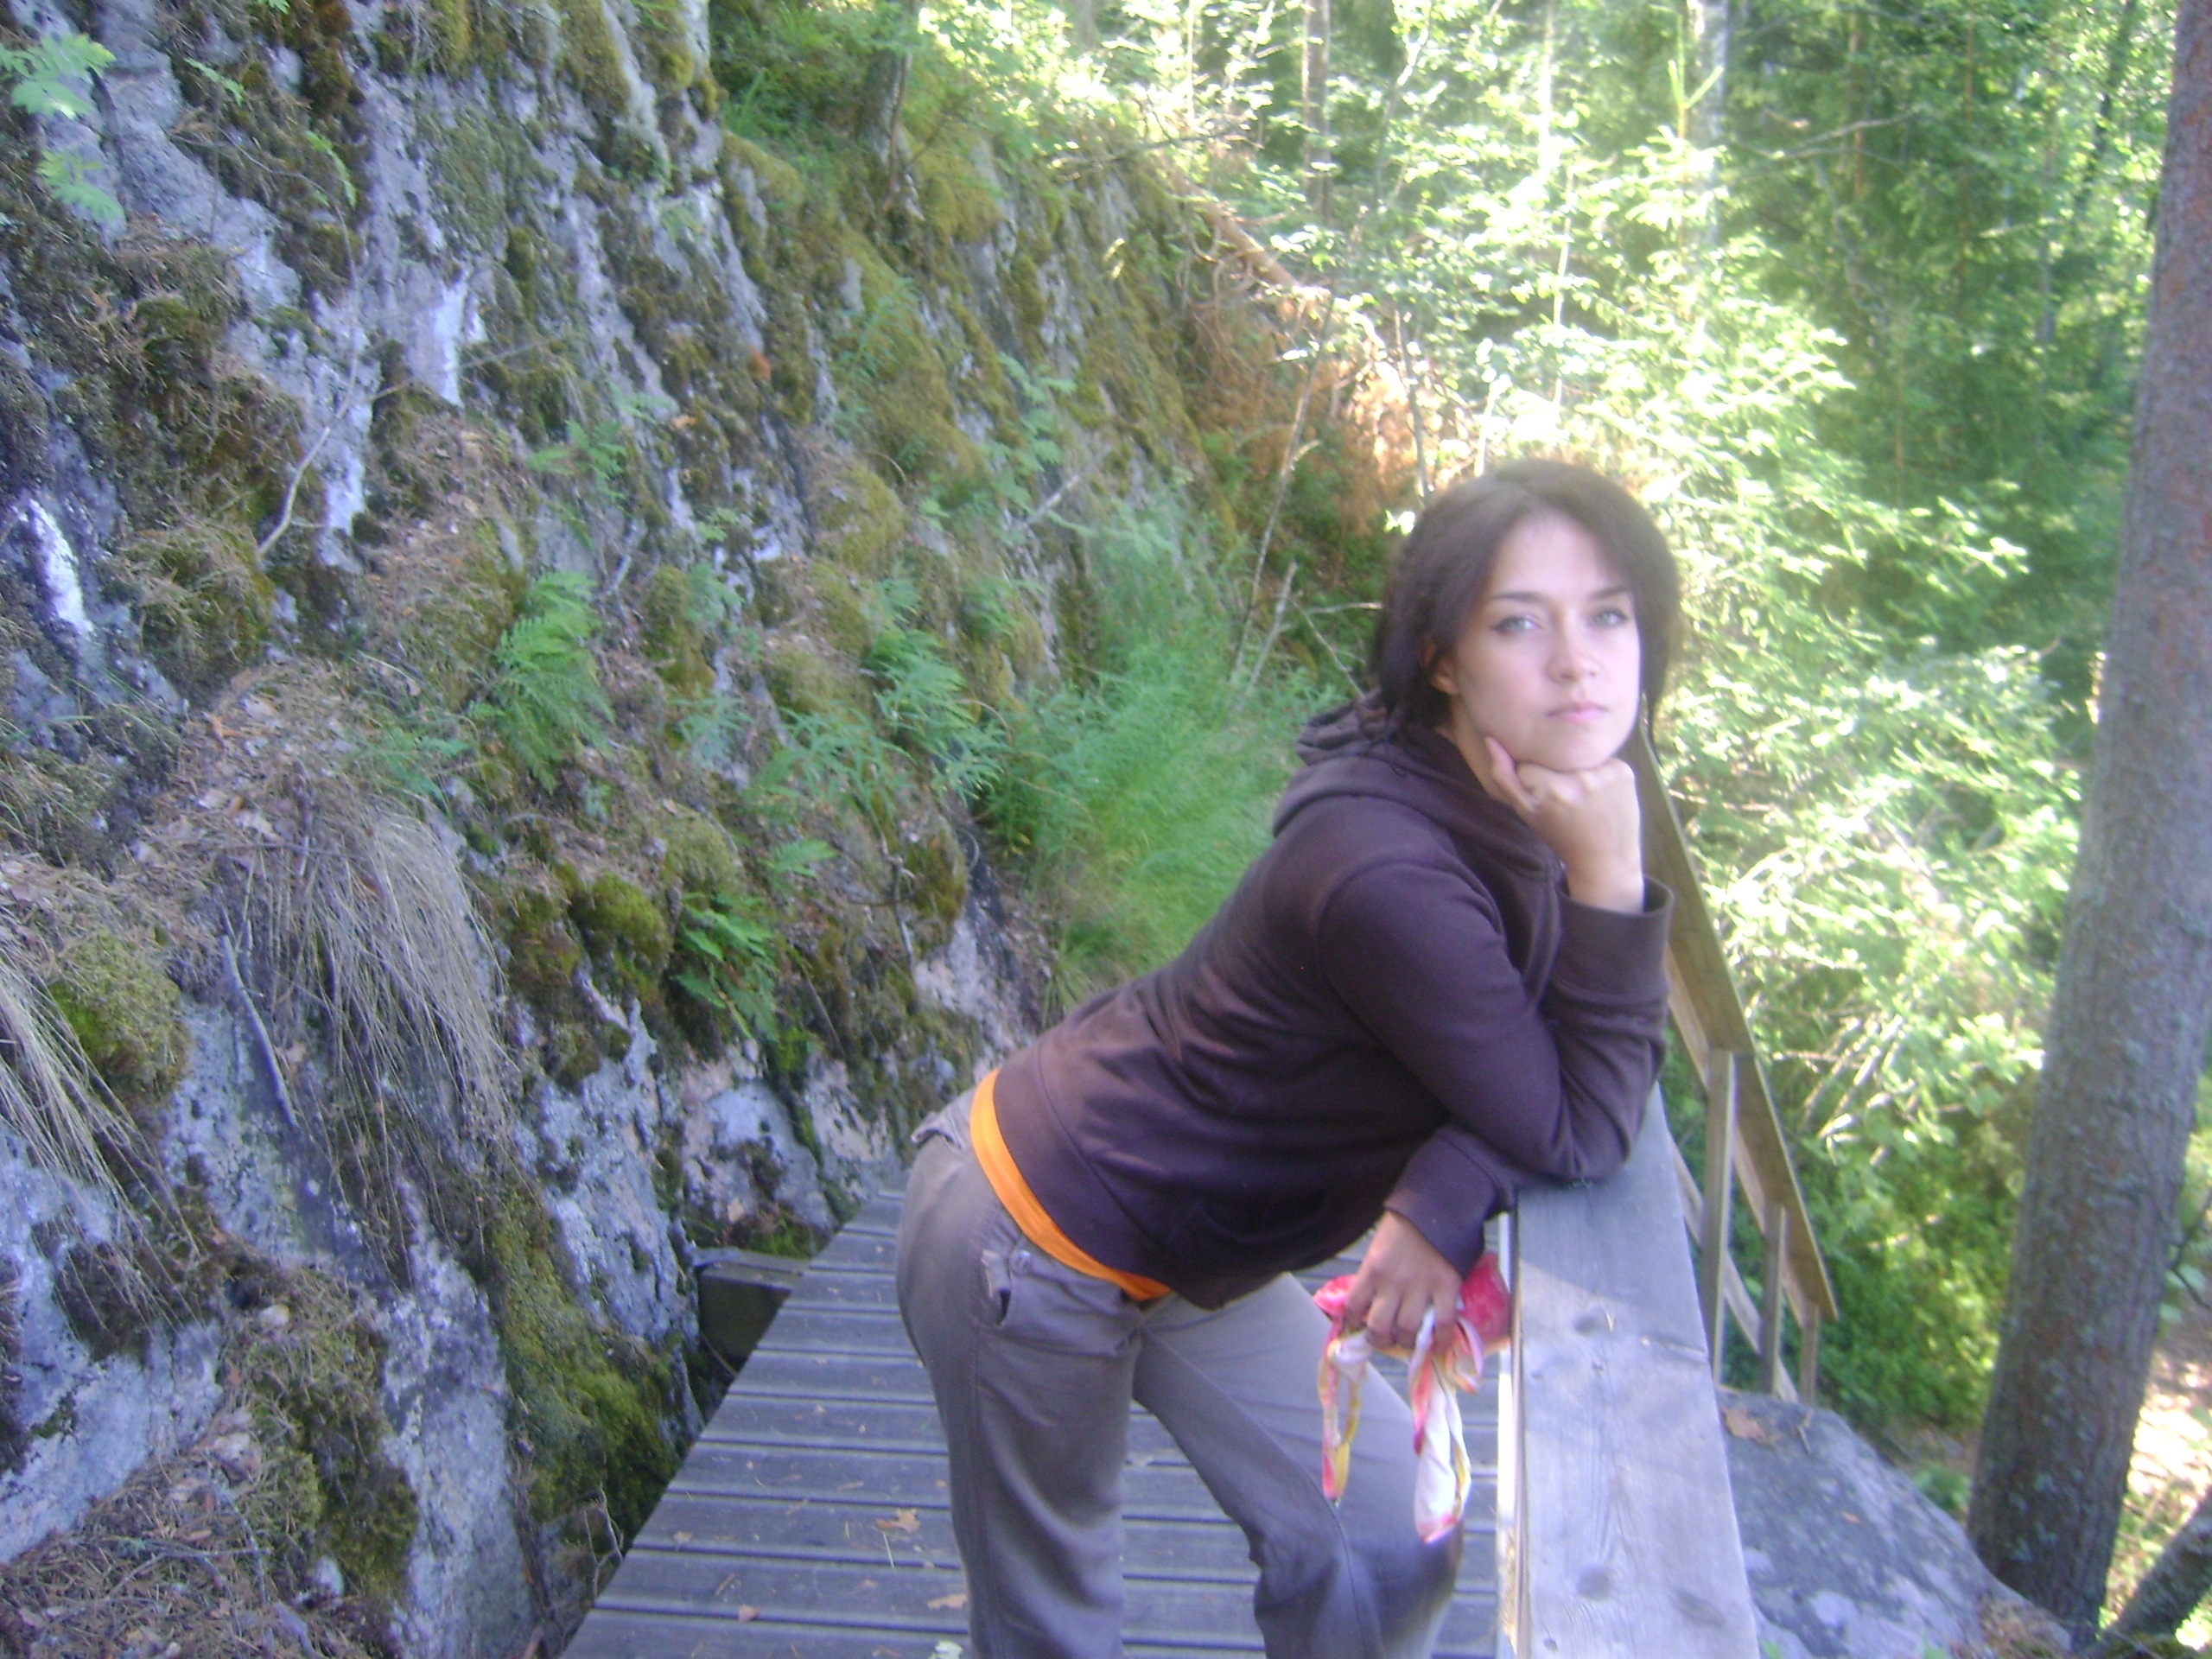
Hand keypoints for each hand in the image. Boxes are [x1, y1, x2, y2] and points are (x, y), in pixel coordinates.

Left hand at [1343, 1212, 1462, 1351]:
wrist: (1437, 1205)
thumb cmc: (1405, 1224)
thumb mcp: (1378, 1246)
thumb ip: (1374, 1273)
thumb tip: (1369, 1299)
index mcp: (1372, 1270)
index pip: (1353, 1306)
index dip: (1354, 1323)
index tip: (1358, 1327)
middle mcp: (1392, 1282)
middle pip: (1379, 1326)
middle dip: (1380, 1340)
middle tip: (1385, 1339)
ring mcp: (1420, 1287)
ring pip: (1408, 1330)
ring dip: (1406, 1342)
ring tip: (1408, 1340)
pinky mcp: (1447, 1287)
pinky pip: (1443, 1323)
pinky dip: (1441, 1340)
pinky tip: (1439, 1346)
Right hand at [1482, 737, 1643, 912]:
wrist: (1605, 858)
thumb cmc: (1561, 835)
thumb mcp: (1526, 812)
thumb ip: (1504, 777)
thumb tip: (1492, 740)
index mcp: (1551, 789)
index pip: (1529, 762)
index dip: (1534, 779)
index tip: (1546, 800)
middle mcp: (1579, 777)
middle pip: (1554, 755)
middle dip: (1555, 771)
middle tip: (1566, 799)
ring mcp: (1605, 772)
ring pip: (1577, 754)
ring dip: (1577, 769)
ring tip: (1584, 796)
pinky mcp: (1625, 770)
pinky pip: (1601, 758)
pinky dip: (1599, 771)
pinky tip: (1601, 793)